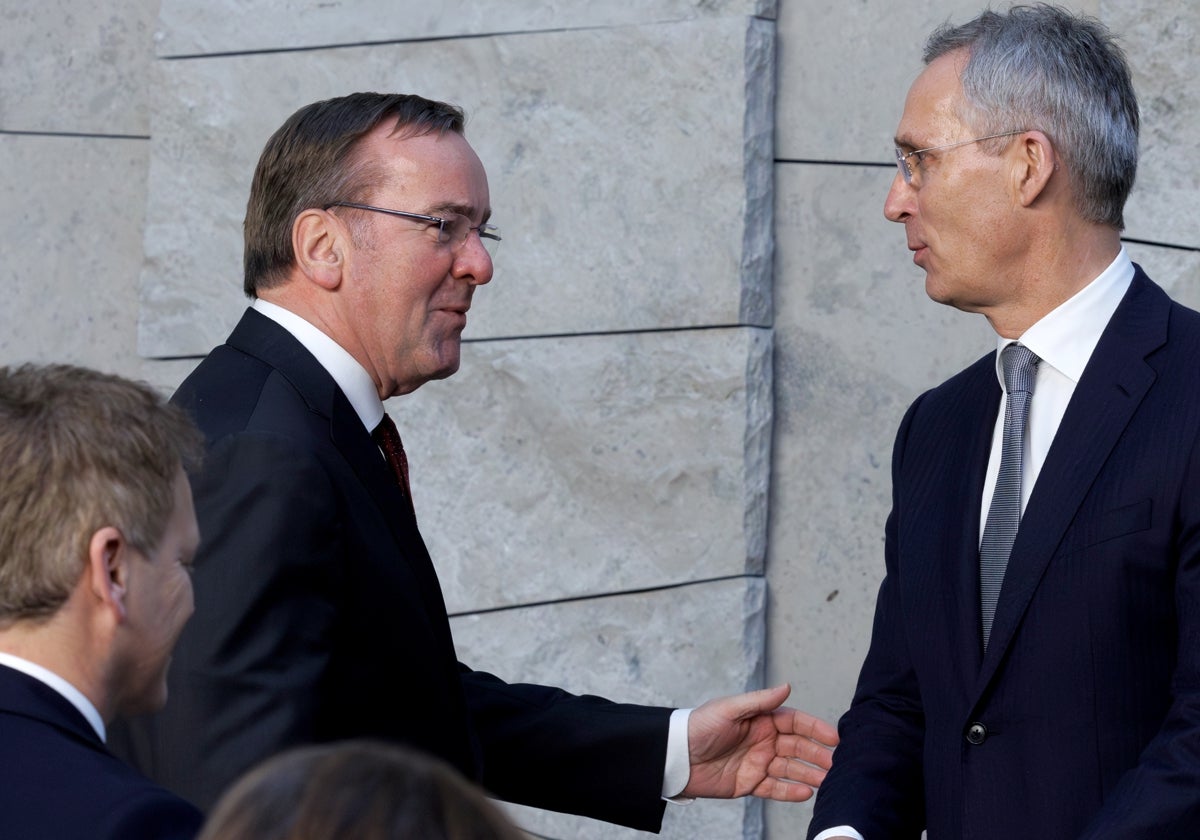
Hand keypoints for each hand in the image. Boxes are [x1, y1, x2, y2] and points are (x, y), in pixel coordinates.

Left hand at [681, 683, 837, 800]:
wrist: (676, 756)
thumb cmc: (699, 726)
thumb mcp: (729, 709)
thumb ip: (759, 701)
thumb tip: (787, 686)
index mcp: (760, 720)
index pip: (795, 723)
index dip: (815, 729)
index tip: (834, 738)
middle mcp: (763, 740)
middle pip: (797, 747)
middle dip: (817, 754)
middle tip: (836, 763)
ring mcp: (758, 762)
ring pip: (790, 769)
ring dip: (809, 774)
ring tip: (827, 781)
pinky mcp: (749, 783)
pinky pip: (774, 789)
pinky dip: (790, 792)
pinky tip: (806, 792)